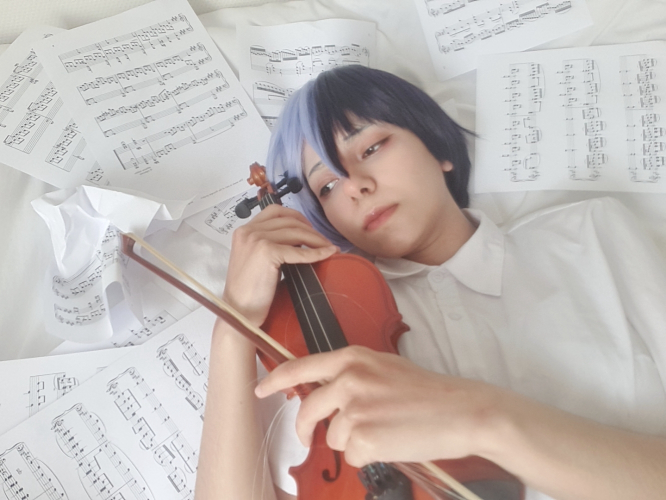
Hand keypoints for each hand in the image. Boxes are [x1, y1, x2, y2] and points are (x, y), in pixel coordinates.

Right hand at [222, 204, 337, 325]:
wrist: (239, 312)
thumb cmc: (249, 291)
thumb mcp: (257, 259)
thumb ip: (271, 244)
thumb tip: (300, 240)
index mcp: (244, 230)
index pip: (274, 211)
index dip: (296, 216)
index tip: (310, 227)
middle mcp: (248, 231)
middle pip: (288, 220)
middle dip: (310, 229)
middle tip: (324, 241)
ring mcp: (256, 239)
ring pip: (296, 232)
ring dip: (316, 239)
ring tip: (328, 247)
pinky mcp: (266, 252)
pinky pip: (299, 251)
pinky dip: (316, 252)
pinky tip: (328, 254)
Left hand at [255, 345, 507, 467]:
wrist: (462, 410)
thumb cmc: (429, 392)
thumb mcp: (385, 368)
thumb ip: (353, 375)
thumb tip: (329, 393)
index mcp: (354, 358)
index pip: (302, 367)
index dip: (276, 380)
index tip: (262, 389)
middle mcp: (349, 379)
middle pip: (308, 409)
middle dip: (307, 428)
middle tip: (314, 436)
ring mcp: (355, 407)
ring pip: (332, 436)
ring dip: (352, 440)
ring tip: (384, 431)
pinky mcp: (364, 436)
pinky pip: (352, 455)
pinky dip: (368, 455)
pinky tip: (391, 443)